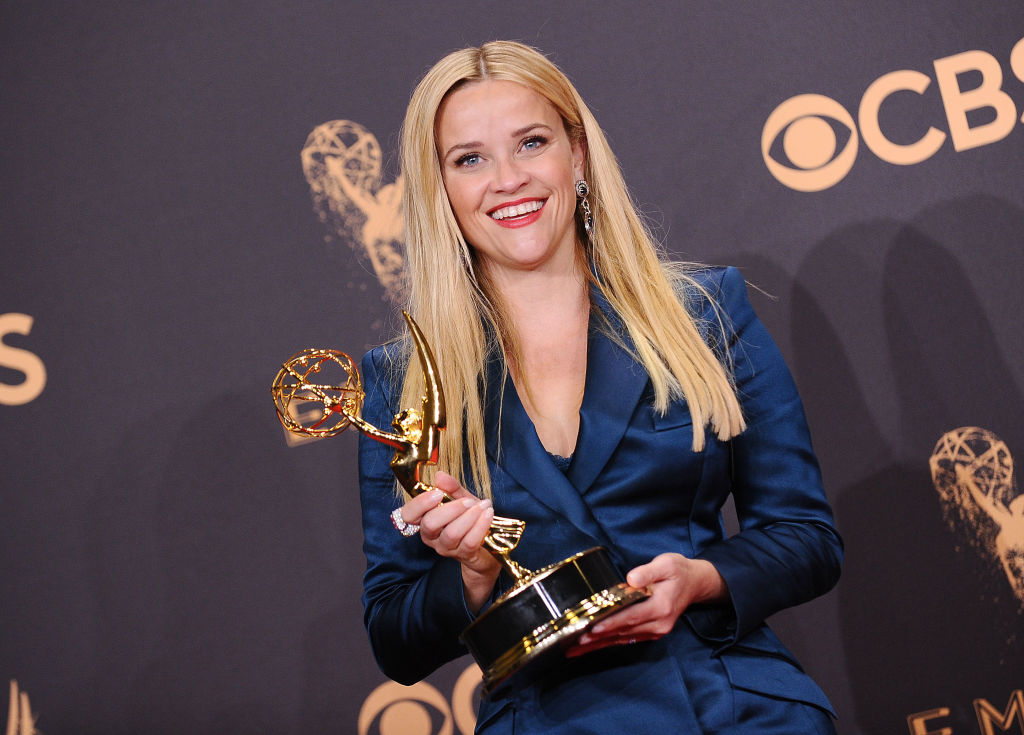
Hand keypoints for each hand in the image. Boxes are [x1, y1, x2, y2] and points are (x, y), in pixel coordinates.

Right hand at [398, 470, 500, 611]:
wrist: (487, 543)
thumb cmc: (469, 517)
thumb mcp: (461, 498)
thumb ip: (450, 488)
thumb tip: (440, 476)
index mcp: (423, 520)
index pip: (408, 515)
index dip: (419, 504)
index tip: (437, 493)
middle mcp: (430, 536)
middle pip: (430, 524)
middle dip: (451, 509)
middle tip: (469, 501)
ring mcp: (446, 548)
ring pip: (451, 533)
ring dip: (470, 516)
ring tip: (484, 505)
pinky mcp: (463, 555)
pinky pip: (469, 541)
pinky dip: (480, 525)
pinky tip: (488, 514)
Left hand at [567, 552, 727, 656]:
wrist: (694, 584)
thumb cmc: (678, 571)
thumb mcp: (667, 564)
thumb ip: (648, 571)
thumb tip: (631, 579)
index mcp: (661, 607)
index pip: (632, 616)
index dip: (612, 623)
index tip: (593, 627)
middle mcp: (658, 624)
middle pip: (623, 631)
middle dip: (598, 637)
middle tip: (575, 640)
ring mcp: (655, 631)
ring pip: (622, 639)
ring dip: (599, 644)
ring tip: (575, 648)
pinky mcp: (651, 633)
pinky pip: (627, 639)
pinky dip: (608, 643)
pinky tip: (592, 646)